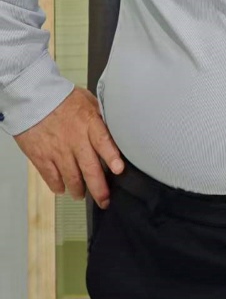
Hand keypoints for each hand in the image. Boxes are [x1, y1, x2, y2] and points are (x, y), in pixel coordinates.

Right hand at [13, 87, 123, 208]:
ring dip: (79, 190)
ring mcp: (57, 150)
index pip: (104, 142)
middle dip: (99, 188)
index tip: (119, 170)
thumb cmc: (62, 98)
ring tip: (82, 194)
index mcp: (88, 123)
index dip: (112, 157)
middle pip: (90, 169)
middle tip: (104, 200)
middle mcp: (75, 140)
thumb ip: (101, 117)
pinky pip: (52, 178)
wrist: (33, 98)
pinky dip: (58, 186)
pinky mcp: (41, 157)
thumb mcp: (88, 100)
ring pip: (72, 178)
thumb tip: (116, 128)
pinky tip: (63, 188)